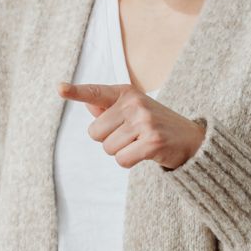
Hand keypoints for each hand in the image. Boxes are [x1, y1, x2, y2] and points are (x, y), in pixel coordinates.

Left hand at [58, 82, 204, 168]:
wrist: (191, 139)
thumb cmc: (155, 124)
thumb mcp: (133, 110)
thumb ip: (108, 107)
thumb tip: (87, 101)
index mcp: (126, 93)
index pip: (95, 93)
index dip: (75, 91)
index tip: (59, 88)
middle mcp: (134, 104)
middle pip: (95, 134)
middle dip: (109, 140)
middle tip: (132, 136)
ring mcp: (144, 122)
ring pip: (108, 149)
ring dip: (121, 152)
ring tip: (140, 143)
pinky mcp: (152, 142)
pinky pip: (121, 160)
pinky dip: (129, 162)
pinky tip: (144, 153)